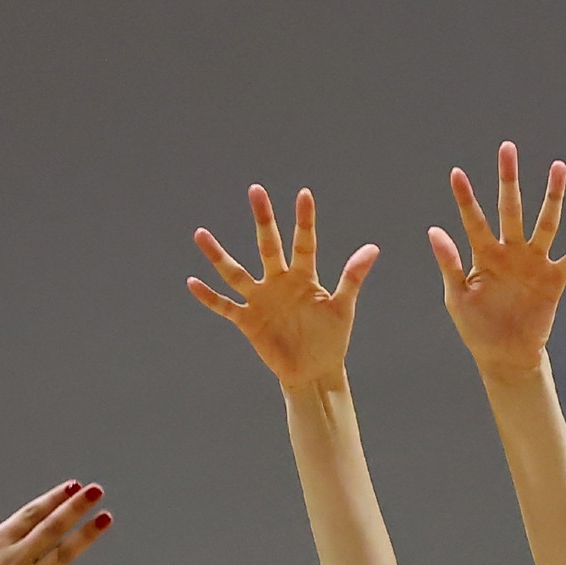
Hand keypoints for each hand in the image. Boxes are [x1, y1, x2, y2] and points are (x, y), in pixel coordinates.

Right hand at [188, 187, 378, 390]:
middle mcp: (279, 282)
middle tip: (256, 190)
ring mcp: (261, 300)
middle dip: (263, 219)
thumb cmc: (331, 339)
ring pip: (235, 273)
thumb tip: (373, 248)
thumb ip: (352, 277)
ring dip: (218, 255)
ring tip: (201, 234)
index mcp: (304, 277)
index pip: (304, 242)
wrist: (314, 372)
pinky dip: (209, 297)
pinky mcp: (248, 321)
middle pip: (267, 246)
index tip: (304, 194)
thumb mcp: (343, 307)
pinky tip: (192, 282)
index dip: (304, 220)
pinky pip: (225, 306)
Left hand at [430, 142, 565, 385]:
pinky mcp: (554, 279)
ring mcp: (534, 263)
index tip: (456, 173)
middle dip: (509, 180)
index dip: (465, 198)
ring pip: (545, 223)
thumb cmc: (477, 327)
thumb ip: (449, 263)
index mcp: (484, 255)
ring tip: (557, 167)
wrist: (505, 355)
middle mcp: (511, 252)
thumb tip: (433, 230)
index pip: (473, 220)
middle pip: (511, 209)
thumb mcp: (457, 297)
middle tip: (507, 149)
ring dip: (552, 197)